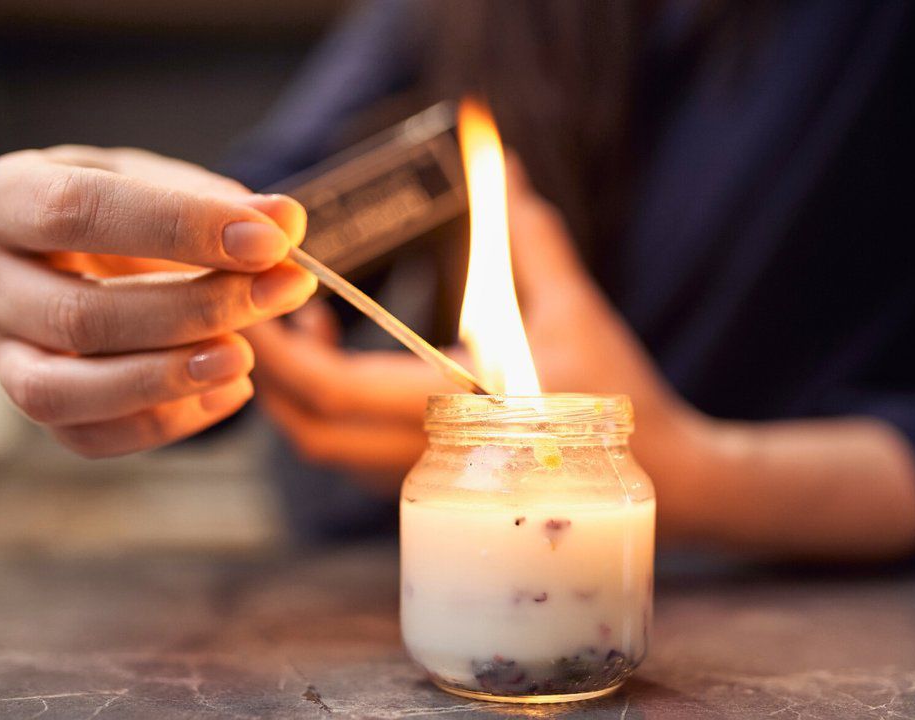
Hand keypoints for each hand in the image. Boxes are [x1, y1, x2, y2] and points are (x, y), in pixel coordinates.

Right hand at [0, 146, 316, 456]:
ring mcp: (1, 354)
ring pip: (62, 393)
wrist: (102, 255)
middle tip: (282, 291)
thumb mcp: (172, 186)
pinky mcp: (38, 406)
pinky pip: (90, 436)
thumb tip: (285, 222)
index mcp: (5, 197)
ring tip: (244, 357)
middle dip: (195, 309)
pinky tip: (231, 390)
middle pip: (78, 315)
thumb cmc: (132, 213)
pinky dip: (168, 421)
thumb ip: (226, 204)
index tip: (267, 240)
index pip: (77, 210)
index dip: (178, 226)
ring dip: (165, 381)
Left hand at [245, 159, 700, 490]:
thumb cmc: (616, 397)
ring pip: (326, 448)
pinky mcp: (432, 478)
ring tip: (299, 324)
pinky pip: (352, 452)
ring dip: (296, 391)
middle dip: (269, 373)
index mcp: (453, 412)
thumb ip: (529, 239)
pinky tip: (341, 354)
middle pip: (309, 431)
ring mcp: (425, 476)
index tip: (256, 296)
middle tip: (257, 307)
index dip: (280, 350)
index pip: (333, 392)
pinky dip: (327, 407)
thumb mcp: (571, 309)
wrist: (658, 473)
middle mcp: (425, 455)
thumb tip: (505, 170)